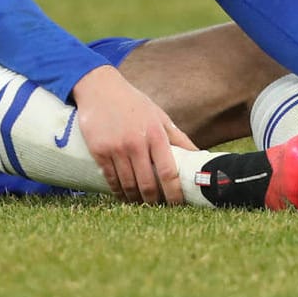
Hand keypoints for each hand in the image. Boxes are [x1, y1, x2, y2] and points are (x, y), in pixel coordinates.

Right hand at [71, 65, 196, 203]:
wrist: (99, 88)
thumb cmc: (133, 103)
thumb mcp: (159, 116)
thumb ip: (178, 137)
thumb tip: (198, 155)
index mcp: (156, 134)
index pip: (168, 172)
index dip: (174, 193)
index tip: (178, 204)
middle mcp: (136, 143)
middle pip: (148, 184)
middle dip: (154, 201)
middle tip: (158, 208)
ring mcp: (116, 148)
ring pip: (128, 185)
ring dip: (135, 199)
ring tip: (141, 204)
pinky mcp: (98, 151)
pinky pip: (110, 179)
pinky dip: (118, 191)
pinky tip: (123, 194)